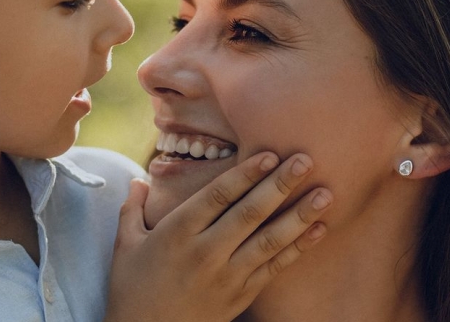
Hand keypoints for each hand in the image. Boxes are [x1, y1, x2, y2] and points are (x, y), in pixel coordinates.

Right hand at [103, 152, 331, 321]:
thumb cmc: (132, 289)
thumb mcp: (125, 245)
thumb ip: (132, 209)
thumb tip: (137, 180)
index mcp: (177, 233)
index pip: (217, 196)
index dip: (245, 173)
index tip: (269, 154)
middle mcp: (206, 252)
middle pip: (250, 212)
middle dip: (280, 185)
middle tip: (306, 160)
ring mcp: (227, 276)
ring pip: (269, 240)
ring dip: (299, 215)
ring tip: (325, 194)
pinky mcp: (241, 296)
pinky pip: (274, 268)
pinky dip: (298, 248)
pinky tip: (318, 230)